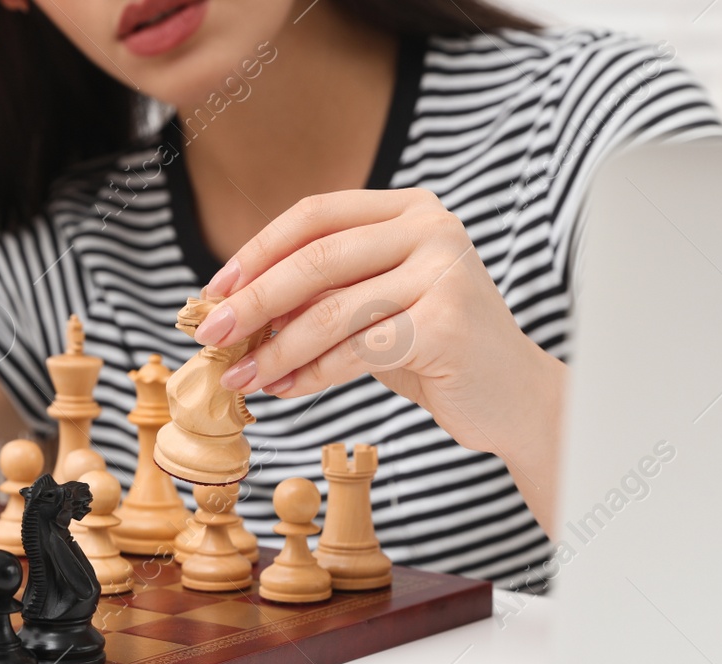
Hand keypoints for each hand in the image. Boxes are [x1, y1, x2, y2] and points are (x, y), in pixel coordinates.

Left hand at [196, 187, 566, 532]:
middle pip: (316, 259)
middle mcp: (432, 228)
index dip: (257, 250)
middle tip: (210, 333)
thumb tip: (236, 303)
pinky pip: (356, 350)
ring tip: (240, 377)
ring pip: (331, 311)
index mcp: (409, 208)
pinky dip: (311, 374)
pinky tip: (284, 390)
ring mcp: (444, 273)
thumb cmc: (435, 348)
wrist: (511, 396)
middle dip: (254, 300)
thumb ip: (323, 291)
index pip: (316, 215)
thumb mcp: (375, 304)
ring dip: (275, 349)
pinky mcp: (447, 324)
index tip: (214, 289)